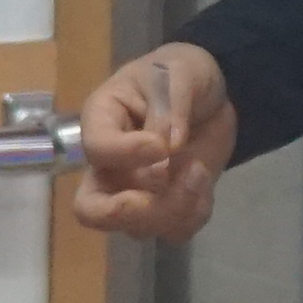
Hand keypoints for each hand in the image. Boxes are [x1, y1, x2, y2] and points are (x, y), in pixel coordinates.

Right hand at [66, 44, 237, 242]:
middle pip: (93, 210)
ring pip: (138, 226)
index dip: (126, 155)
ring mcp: (134, 192)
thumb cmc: (181, 73)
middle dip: (127, 212)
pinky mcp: (166, 206)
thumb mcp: (180, 73)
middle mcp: (109, 166)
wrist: (209, 96)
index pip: (96, 150)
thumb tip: (167, 147)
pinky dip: (193, 214)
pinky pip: (174, 230)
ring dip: (173, 209)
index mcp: (101, 122)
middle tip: (160, 192)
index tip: (162, 145)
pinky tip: (204, 185)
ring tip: (200, 173)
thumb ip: (170, 106)